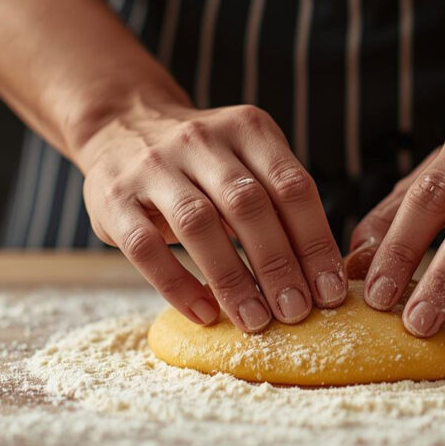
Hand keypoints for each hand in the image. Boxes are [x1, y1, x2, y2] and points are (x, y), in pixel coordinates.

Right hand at [76, 100, 346, 331]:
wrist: (120, 124)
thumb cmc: (202, 161)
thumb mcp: (245, 158)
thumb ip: (280, 201)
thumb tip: (324, 274)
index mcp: (247, 129)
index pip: (292, 186)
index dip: (315, 241)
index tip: (331, 291)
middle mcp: (200, 140)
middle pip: (248, 205)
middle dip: (278, 264)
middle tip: (296, 312)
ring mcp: (153, 167)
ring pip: (198, 224)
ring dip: (232, 279)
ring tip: (255, 321)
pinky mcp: (114, 198)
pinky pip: (146, 247)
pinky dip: (177, 285)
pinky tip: (204, 313)